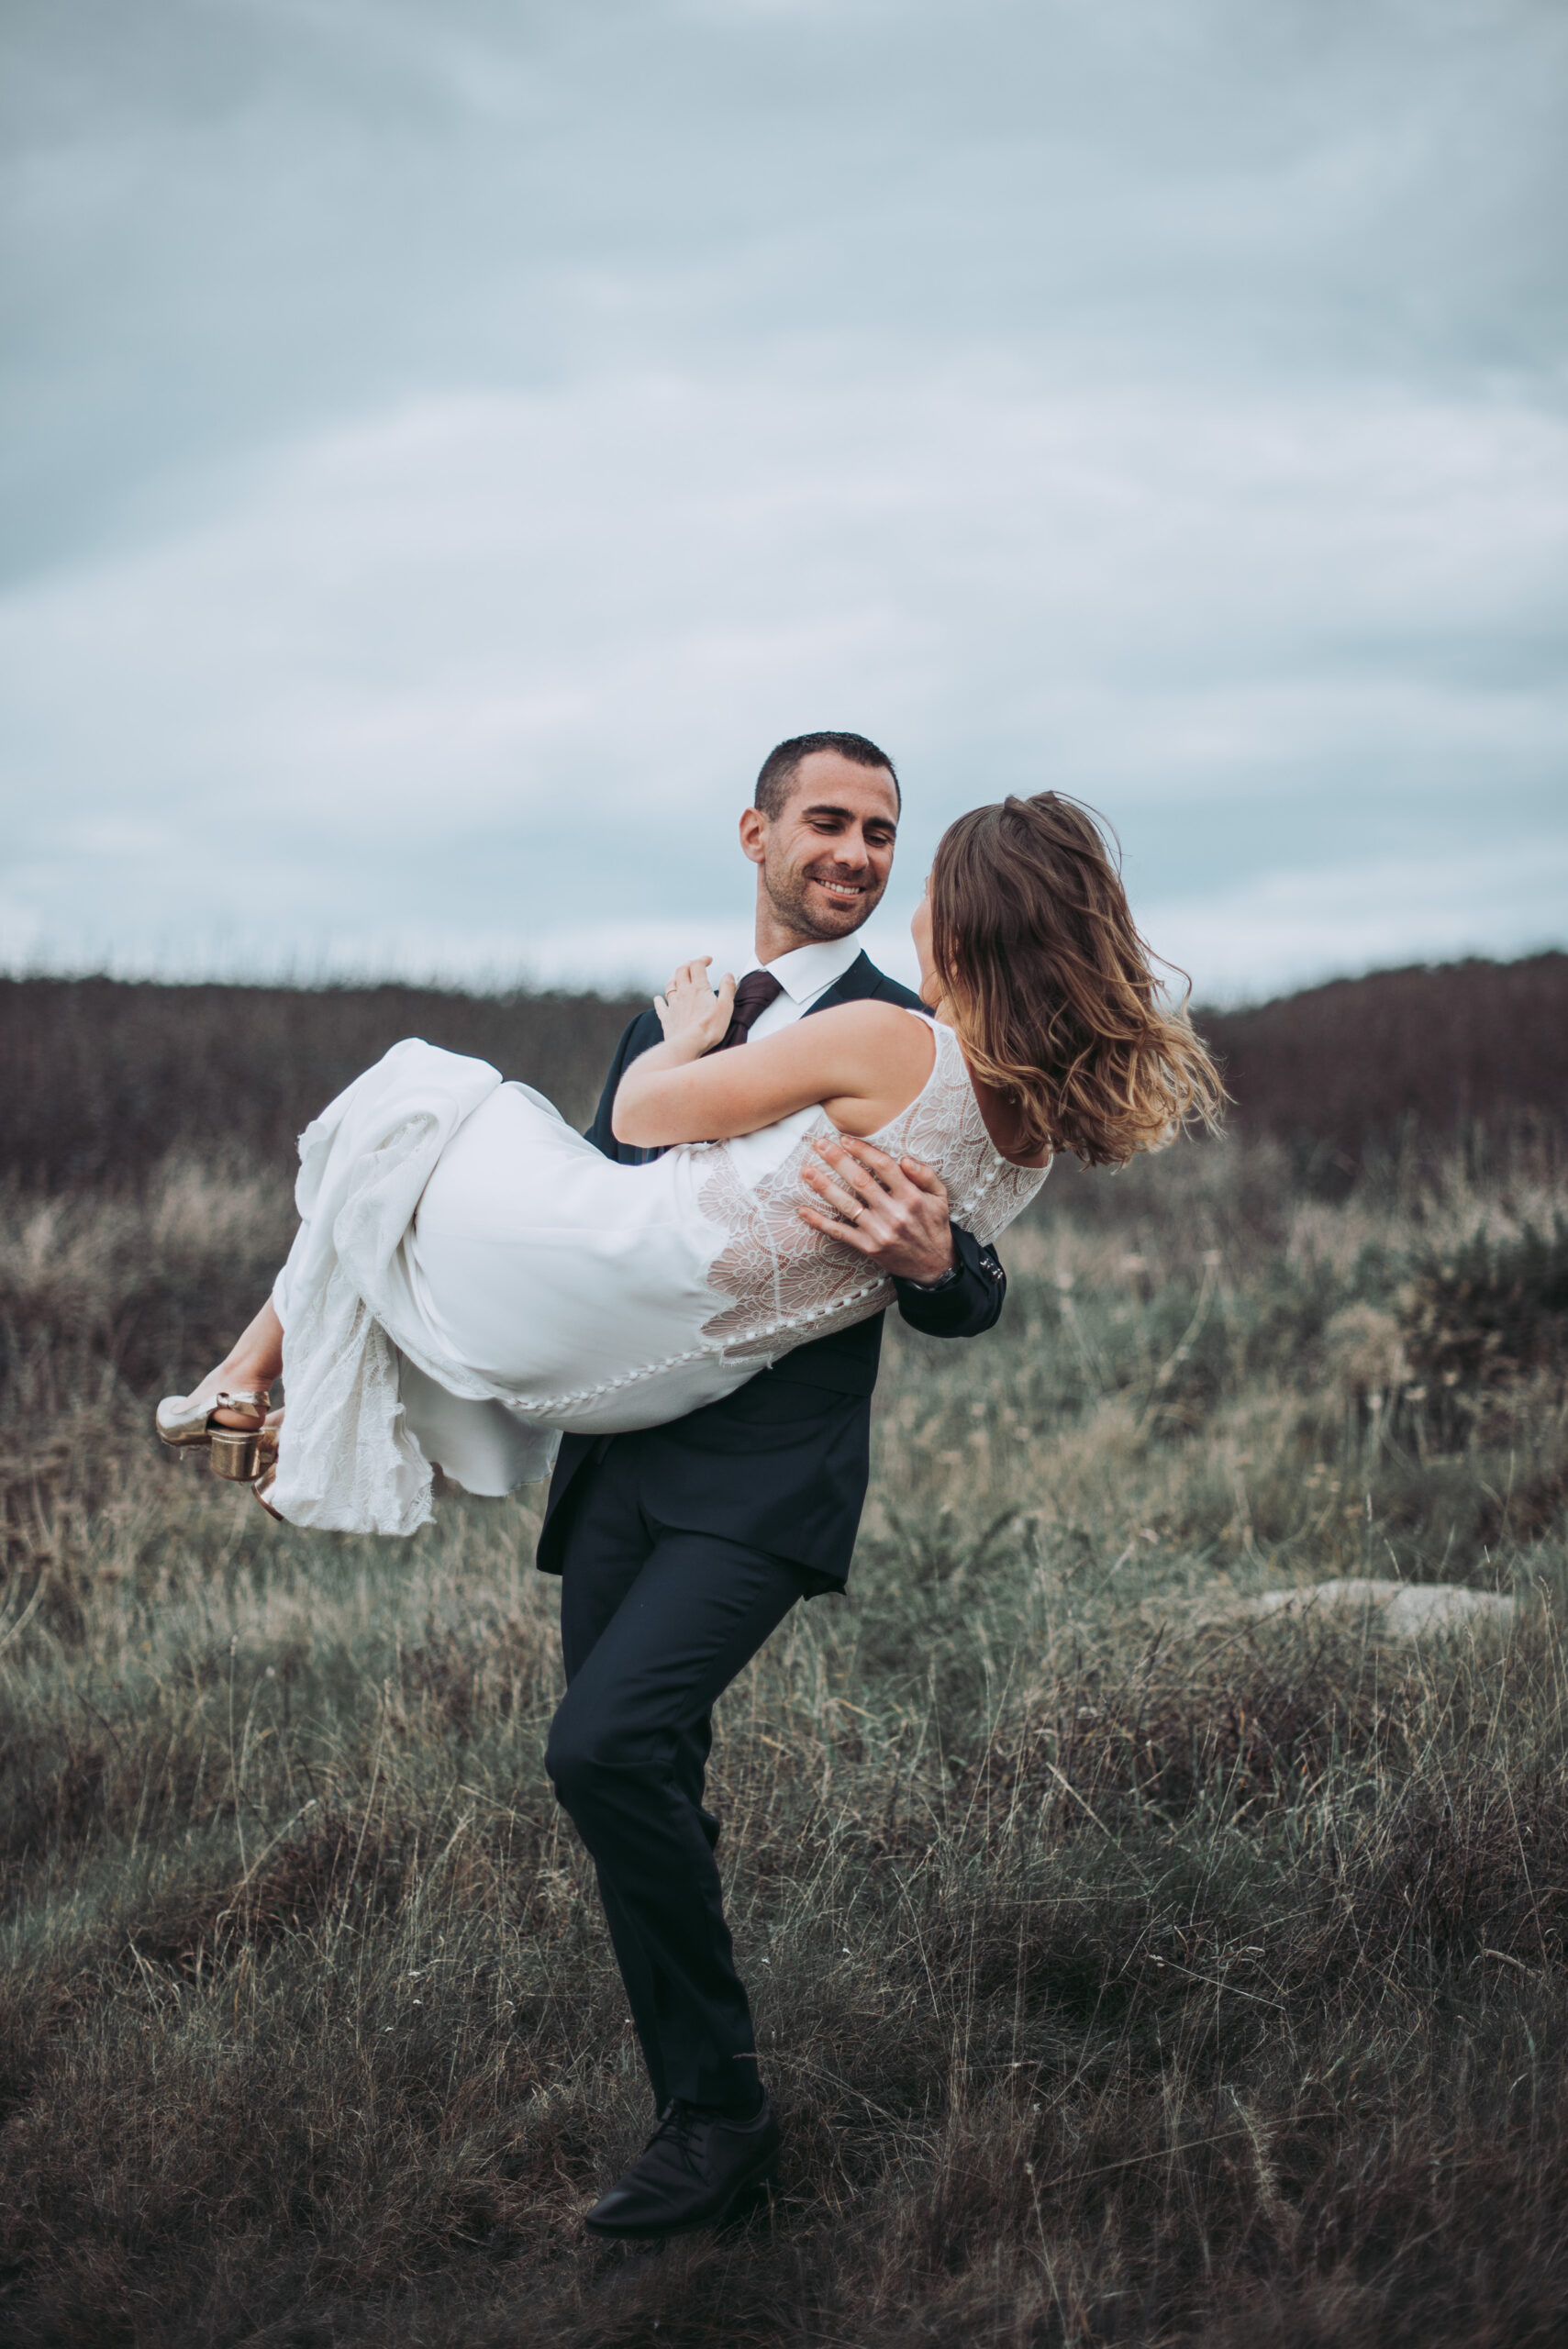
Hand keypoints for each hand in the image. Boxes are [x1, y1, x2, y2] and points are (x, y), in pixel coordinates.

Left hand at [653, 957, 735, 1060]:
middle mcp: (683, 993)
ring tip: (678, 975)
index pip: (697, 965)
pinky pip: (661, 1007)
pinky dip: (659, 1001)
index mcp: (698, 988)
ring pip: (670, 985)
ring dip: (674, 977)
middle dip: (688, 964)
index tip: (708, 960)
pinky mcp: (667, 1019)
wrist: (689, 1045)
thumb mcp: (726, 1006)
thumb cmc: (709, 1028)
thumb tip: (728, 974)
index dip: (702, 959)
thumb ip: (728, 988)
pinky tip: (658, 999)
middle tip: (694, 964)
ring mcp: (673, 1005)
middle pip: (681, 971)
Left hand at [798, 1136, 957, 1283]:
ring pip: (847, 1205)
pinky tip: (803, 1210)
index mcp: (911, 1197)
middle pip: (861, 1181)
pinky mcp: (868, 1247)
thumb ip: (925, 1175)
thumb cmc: (934, 1226)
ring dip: (824, 1186)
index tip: (845, 1139)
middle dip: (838, 1161)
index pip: (884, 1166)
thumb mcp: (940, 1197)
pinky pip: (840, 1232)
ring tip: (807, 1171)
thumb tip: (904, 1158)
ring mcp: (879, 1231)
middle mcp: (894, 1213)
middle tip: (819, 1145)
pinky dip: (820, 1222)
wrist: (934, 1266)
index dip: (863, 1150)